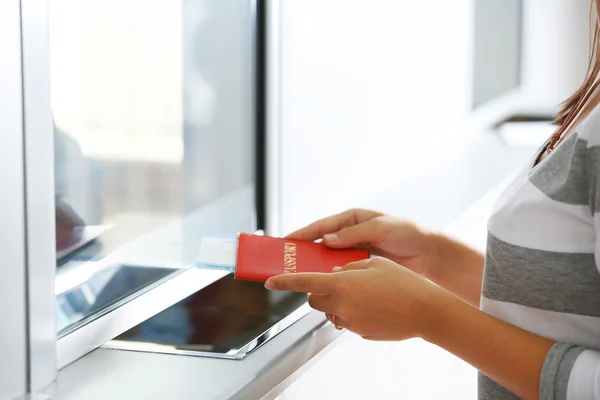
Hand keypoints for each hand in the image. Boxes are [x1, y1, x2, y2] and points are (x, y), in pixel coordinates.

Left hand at [264, 257, 446, 340]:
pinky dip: (354, 313)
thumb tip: (338, 272)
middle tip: (336, 283)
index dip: (284, 282)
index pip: (304, 282)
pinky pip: (349, 321)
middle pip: (314, 300)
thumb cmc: (403, 283)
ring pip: (331, 312)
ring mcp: (351, 322)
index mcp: (342, 283)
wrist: (426, 311)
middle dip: (318, 292)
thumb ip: (350, 266)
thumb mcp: (374, 264)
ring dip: (337, 303)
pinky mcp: (361, 333)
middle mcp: (341, 305)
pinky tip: (374, 307)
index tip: (269, 282)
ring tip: (363, 295)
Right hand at [286, 208, 435, 277]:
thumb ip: (353, 234)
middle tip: (287, 260)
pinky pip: (342, 268)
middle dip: (305, 251)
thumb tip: (327, 239)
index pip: (322, 225)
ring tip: (301, 274)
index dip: (303, 233)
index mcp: (352, 218)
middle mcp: (351, 233)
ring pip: (330, 257)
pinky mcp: (362, 264)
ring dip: (317, 265)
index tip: (287, 240)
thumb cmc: (406, 233)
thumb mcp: (380, 228)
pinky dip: (332, 274)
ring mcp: (356, 249)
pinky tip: (324, 282)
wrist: (428, 253)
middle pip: (322, 242)